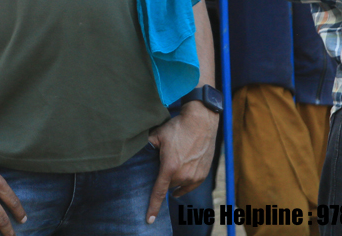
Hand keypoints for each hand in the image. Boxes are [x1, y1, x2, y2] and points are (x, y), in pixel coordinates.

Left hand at [146, 102, 218, 223]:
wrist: (201, 121)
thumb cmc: (178, 127)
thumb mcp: (157, 135)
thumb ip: (146, 147)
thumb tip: (138, 153)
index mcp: (169, 168)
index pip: (158, 192)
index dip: (152, 207)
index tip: (149, 219)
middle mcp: (182, 175)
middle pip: (168, 185)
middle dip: (164, 178)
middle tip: (163, 163)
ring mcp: (194, 176)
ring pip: (179, 185)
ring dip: (175, 179)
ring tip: (175, 163)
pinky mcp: (203, 174)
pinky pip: (190, 185)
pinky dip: (185, 183)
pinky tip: (181, 181)